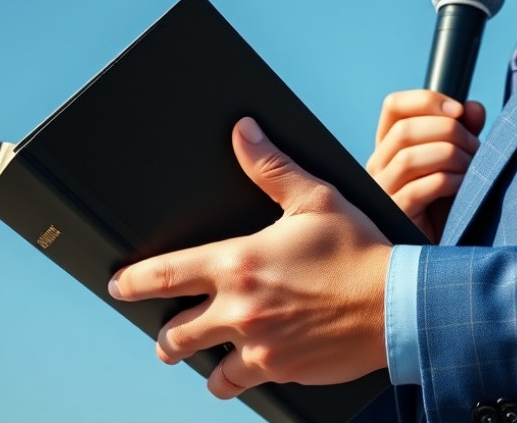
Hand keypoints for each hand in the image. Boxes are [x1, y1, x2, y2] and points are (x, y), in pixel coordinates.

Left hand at [108, 117, 391, 398]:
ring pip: (205, 369)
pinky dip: (235, 380)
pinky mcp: (281, 370)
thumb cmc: (358, 249)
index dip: (132, 282)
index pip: (164, 275)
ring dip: (199, 363)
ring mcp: (259, 345)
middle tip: (166, 336)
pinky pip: (241, 384)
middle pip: (173, 335)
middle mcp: (240, 309)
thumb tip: (243, 131)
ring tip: (203, 358)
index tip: (119, 287)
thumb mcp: (315, 199)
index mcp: (239, 264)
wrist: (397, 304)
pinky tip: (242, 371)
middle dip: (165, 337)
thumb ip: (271, 167)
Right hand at [366, 90, 484, 240]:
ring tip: (473, 168)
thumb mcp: (458, 164)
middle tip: (476, 148)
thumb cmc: (447, 207)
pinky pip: (419, 189)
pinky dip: (448, 181)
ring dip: (450, 156)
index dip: (427, 100)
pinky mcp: (396, 215)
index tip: (460, 111)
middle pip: (405, 130)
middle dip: (449, 131)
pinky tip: (465, 187)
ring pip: (409, 157)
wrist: (440, 256)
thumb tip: (473, 108)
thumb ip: (464, 133)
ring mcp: (382, 192)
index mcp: (390, 147)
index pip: (394, 106)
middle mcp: (378, 166)